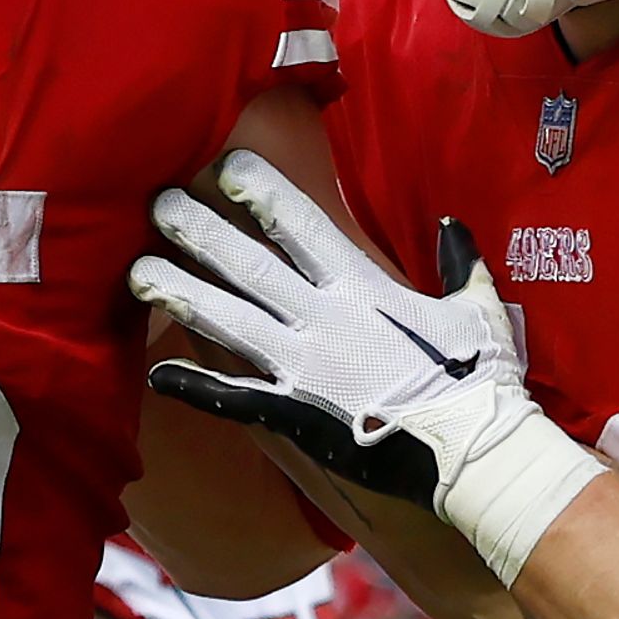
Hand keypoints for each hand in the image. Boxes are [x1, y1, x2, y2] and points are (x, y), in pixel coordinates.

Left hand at [132, 152, 601, 580]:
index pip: (301, 225)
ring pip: (227, 319)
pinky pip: (233, 398)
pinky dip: (194, 386)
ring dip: (180, 293)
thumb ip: (460, 264)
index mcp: (364, 287)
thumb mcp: (479, 309)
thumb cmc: (481, 380)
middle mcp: (322, 317)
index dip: (259, 193)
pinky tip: (156, 374)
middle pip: (247, 264)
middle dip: (198, 231)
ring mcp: (302, 366)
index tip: (225, 166)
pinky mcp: (294, 414)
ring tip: (136, 272)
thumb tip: (452, 227)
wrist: (469, 451)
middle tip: (155, 204)